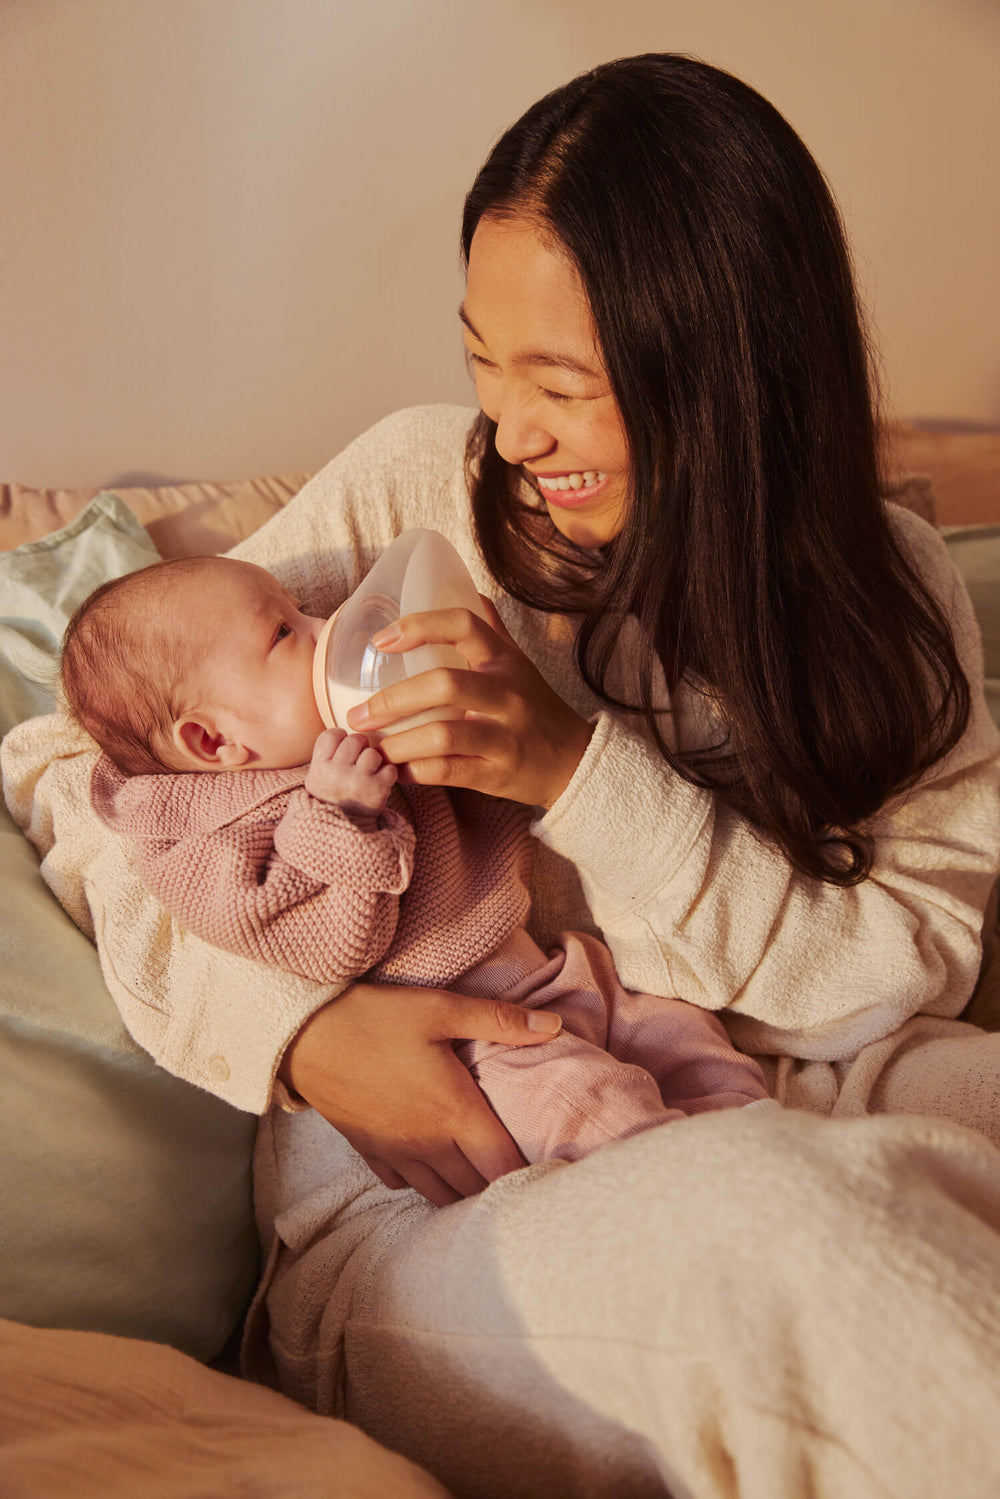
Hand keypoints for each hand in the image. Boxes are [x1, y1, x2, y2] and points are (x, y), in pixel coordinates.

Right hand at [278, 979, 561, 1206]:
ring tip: (477, 1166)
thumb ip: (499, 1020)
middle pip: (477, 1187)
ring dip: (463, 1187)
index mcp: (454, 1112)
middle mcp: (428, 1143)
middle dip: (500, 1182)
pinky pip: (403, 1184)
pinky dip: (423, 1180)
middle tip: (517, 1162)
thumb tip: (553, 1026)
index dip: (530, 1169)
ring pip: (441, 1194)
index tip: (546, 1161)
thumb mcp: (440, 1008)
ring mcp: (396, 1153)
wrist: (303, 1035)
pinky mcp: (369, 1152)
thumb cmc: (375, 1018)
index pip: (504, 1165)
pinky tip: (429, 1158)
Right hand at [305, 728, 396, 819]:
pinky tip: (378, 784)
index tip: (343, 751)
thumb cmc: (332, 796)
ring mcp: (358, 781)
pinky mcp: (378, 790)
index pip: (333, 734)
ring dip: (374, 762)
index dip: (341, 739)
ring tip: (367, 775)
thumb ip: (329, 751)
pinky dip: (387, 776)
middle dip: (359, 748)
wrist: (343, 830)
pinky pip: (390, 768)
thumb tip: (356, 721)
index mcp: (319, 766)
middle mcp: (336, 772)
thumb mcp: (318, 775)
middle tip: (358, 763)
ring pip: (373, 753)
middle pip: (355, 739)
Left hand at [346, 599, 592, 807]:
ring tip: (372, 747)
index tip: (382, 640)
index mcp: (505, 659)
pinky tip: (398, 770)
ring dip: (397, 744)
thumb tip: (465, 588)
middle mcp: (507, 693)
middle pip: (443, 685)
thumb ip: (491, 629)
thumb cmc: (536, 707)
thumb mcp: (519, 663)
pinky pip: (448, 772)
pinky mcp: (499, 773)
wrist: (574, 761)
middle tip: (358, 714)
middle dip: (391, 701)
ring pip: (441, 735)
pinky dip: (415, 772)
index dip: (419, 625)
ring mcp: (505, 735)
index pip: (463, 625)